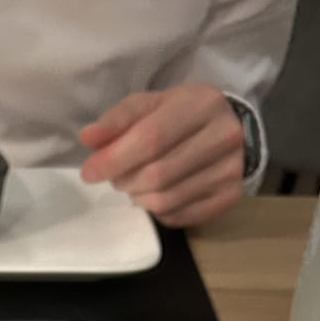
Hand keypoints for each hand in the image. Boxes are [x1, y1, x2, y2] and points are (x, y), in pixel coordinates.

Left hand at [79, 84, 244, 227]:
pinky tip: (155, 196)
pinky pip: (179, 216)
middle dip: (125, 180)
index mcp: (202, 104)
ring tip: (135, 185)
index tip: (89, 172)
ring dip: (138, 198)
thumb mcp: (151, 105)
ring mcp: (231, 170)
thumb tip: (88, 137)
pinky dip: (157, 212)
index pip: (150, 138)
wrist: (230, 129)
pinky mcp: (231, 197)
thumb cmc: (182, 115)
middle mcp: (224, 136)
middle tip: (116, 177)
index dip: (114, 159)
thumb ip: (119, 119)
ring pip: (166, 200)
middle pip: (157, 174)